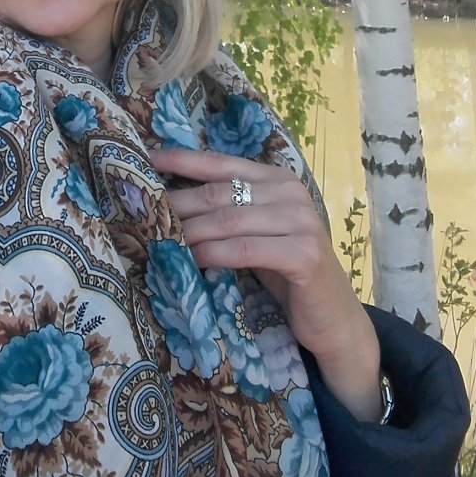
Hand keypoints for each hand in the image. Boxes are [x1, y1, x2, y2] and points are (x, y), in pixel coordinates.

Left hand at [150, 146, 381, 420]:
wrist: (332, 317)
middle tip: (142, 214)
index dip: (184, 161)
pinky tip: (191, 261)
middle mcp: (291, 192)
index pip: (222, 164)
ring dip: (189, 232)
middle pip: (219, 193)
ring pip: (228, 221)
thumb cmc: (287, 273)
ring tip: (158, 240)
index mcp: (278, 180)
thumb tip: (170, 204)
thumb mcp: (257, 234)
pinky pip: (244, 250)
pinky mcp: (303, 254)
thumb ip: (228, 214)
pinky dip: (213, 254)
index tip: (148, 159)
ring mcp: (301, 221)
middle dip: (178, 204)